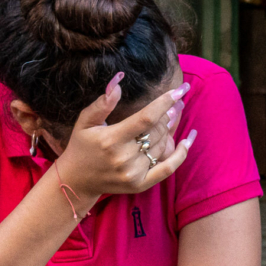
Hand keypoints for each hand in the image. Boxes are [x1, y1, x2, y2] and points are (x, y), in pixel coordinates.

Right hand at [56, 72, 196, 198]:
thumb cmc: (81, 146)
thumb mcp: (85, 122)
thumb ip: (102, 103)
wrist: (77, 181)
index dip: (165, 102)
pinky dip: (181, 154)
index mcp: (112, 139)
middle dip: (169, 113)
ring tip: (173, 116)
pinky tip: (188, 139)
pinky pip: (169, 168)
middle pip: (157, 131)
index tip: (180, 89)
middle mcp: (125, 158)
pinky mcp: (140, 185)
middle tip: (176, 102)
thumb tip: (118, 81)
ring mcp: (134, 173)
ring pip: (163, 145)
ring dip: (170, 129)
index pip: (146, 118)